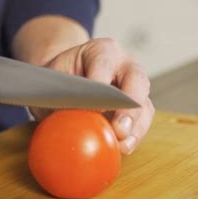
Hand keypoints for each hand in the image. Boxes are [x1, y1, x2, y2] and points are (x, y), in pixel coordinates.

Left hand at [30, 38, 154, 154]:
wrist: (67, 85)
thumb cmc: (59, 82)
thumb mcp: (53, 83)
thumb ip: (60, 98)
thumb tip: (65, 122)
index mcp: (101, 51)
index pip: (103, 62)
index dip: (100, 83)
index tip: (95, 105)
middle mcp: (124, 65)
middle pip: (136, 81)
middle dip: (128, 107)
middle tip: (119, 128)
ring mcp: (135, 88)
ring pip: (144, 105)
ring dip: (135, 127)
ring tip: (122, 145)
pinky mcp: (139, 109)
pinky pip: (142, 123)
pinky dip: (134, 137)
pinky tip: (123, 148)